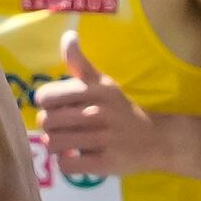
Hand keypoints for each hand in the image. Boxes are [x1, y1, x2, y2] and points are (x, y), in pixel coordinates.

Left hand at [31, 34, 158, 177]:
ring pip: (53, 144)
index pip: (46, 96)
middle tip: (62, 129)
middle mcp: (98, 112)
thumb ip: (79, 62)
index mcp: (94, 90)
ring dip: (56, 147)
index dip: (45, 104)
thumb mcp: (102, 82)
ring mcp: (102, 138)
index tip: (57, 108)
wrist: (154, 138)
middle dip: (50, 127)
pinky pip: (66, 165)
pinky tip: (77, 158)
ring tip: (68, 144)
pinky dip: (66, 164)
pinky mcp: (104, 163)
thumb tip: (68, 35)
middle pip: (47, 122)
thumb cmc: (119, 109)